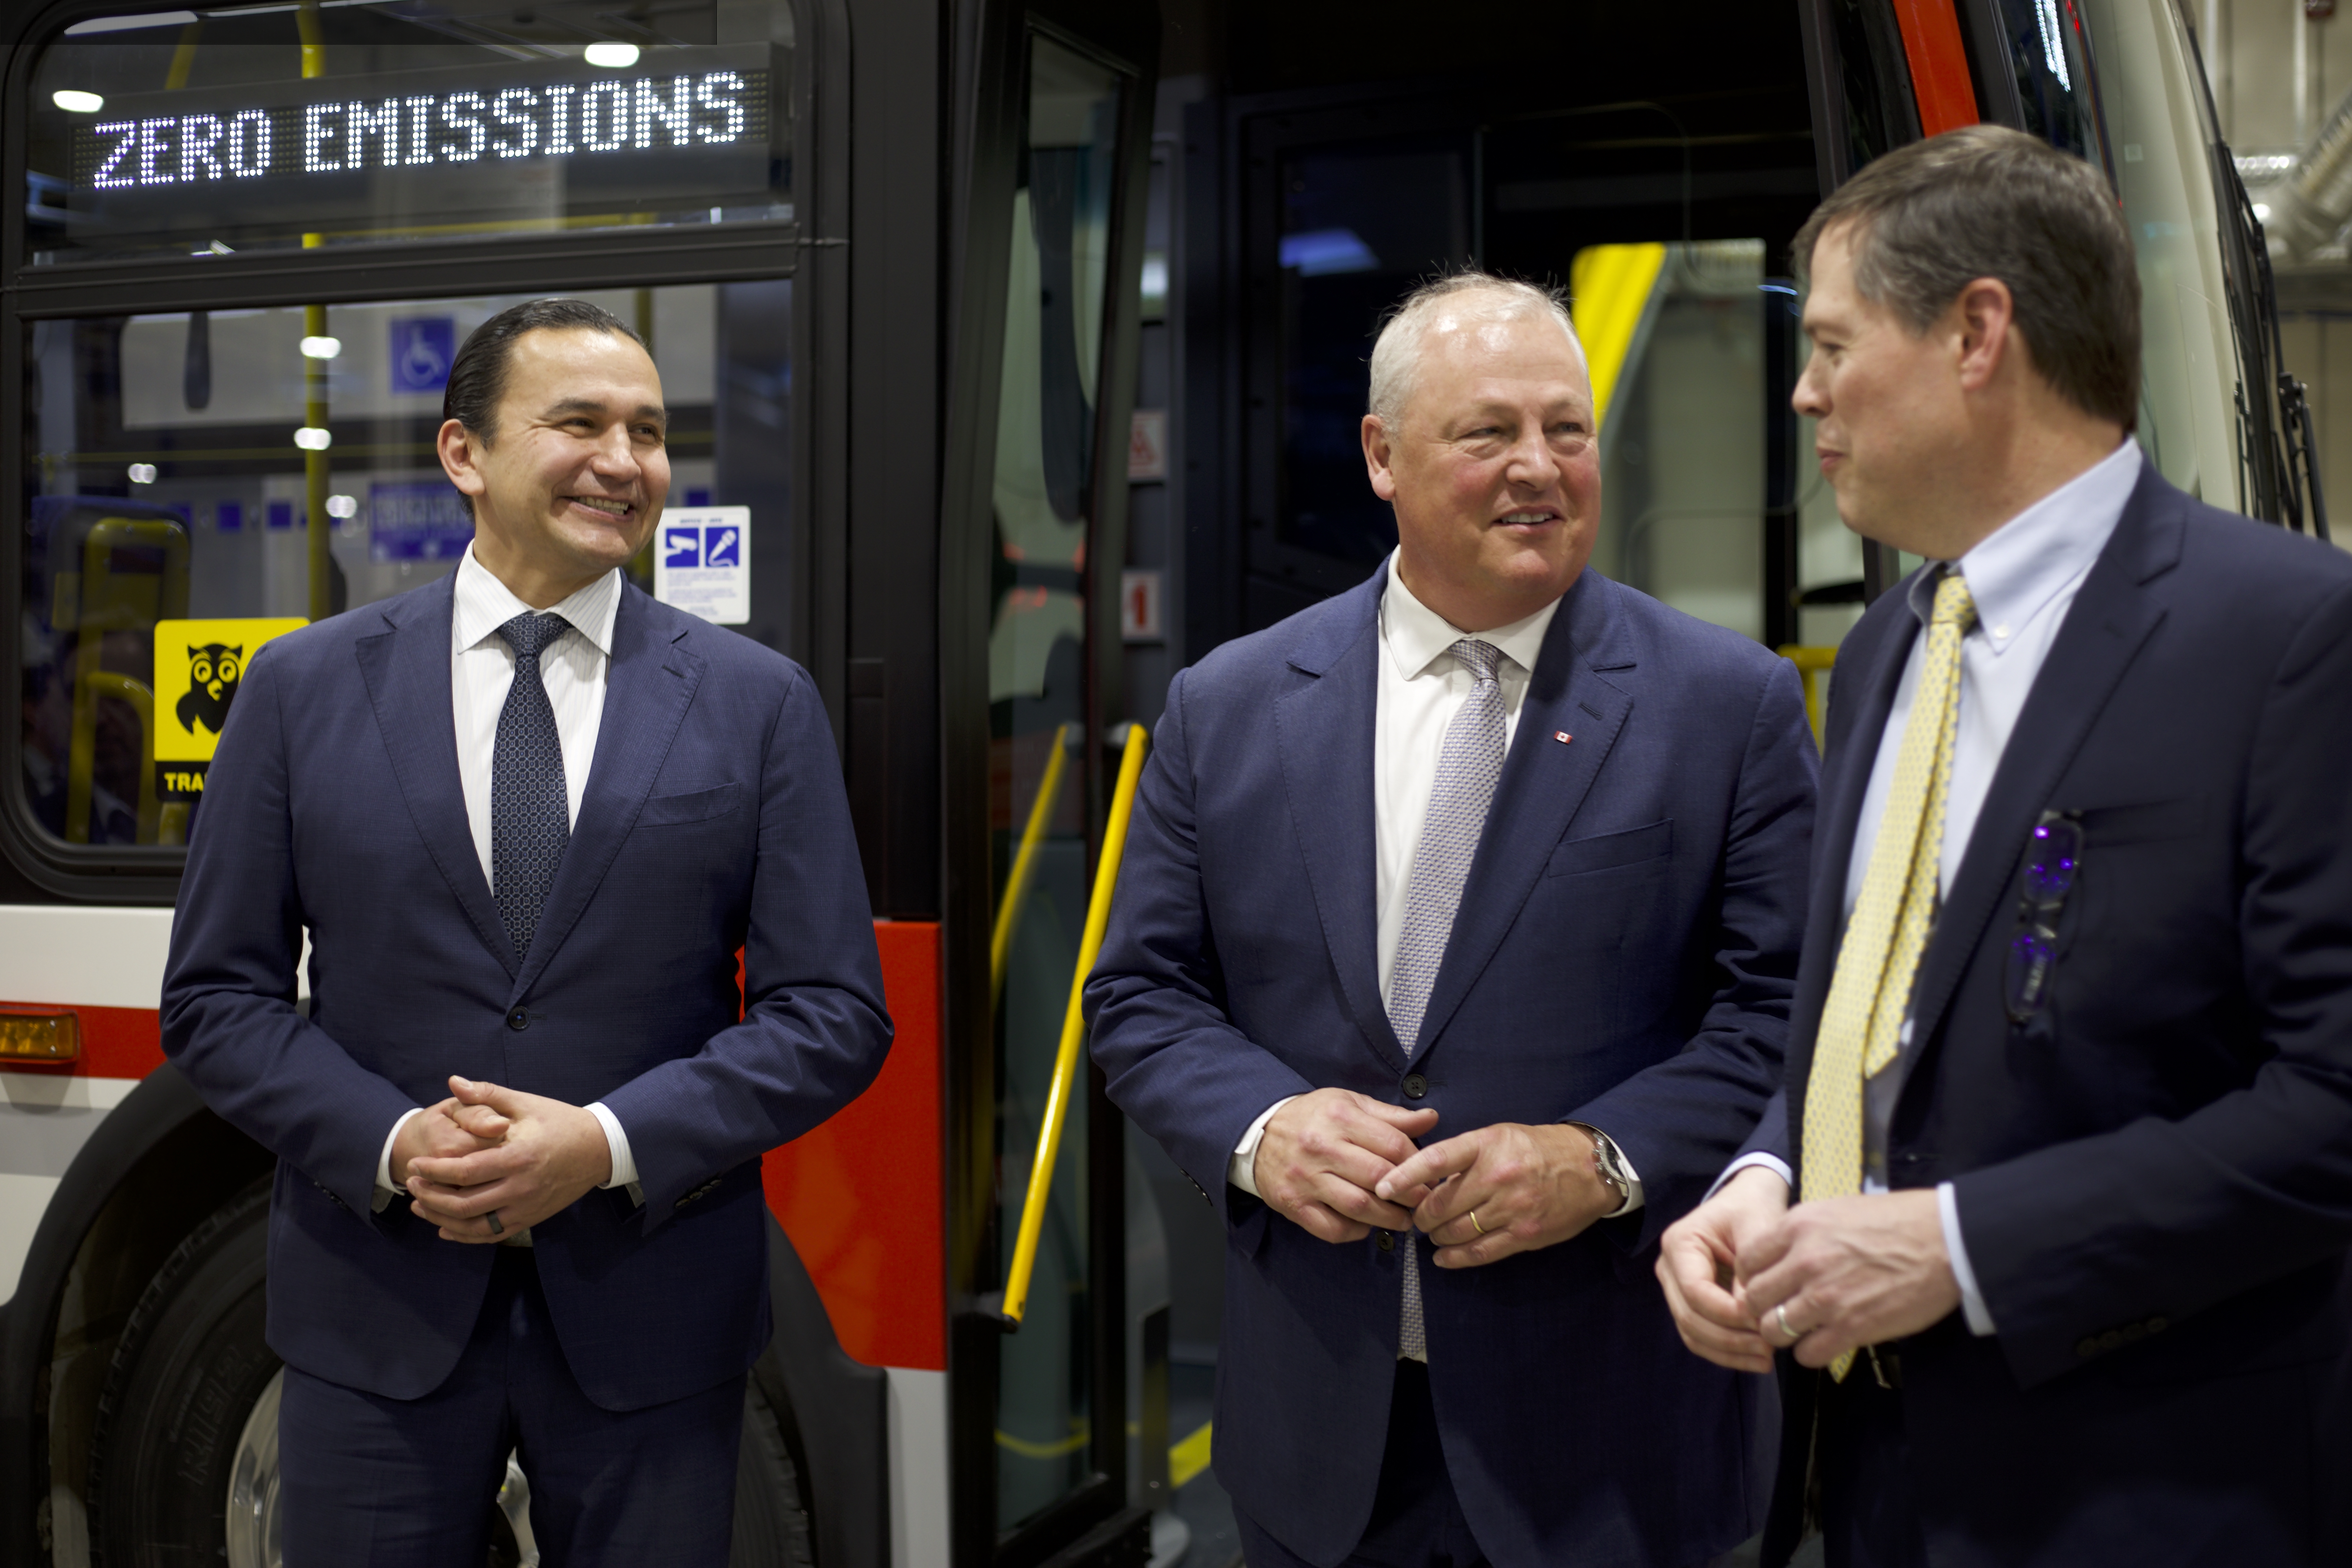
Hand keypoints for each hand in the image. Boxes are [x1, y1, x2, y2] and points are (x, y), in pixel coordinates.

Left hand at [405, 1077, 612, 1243]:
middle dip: (431, 1197)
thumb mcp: (525, 1102)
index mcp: (518, 1157)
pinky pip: (492, 1234)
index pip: (464, 1171)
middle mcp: (521, 1187)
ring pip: (474, 1225)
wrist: (598, 1149)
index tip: (414, 1165)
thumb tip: (453, 1082)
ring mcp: (526, 1207)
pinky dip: (466, 1235)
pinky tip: (446, 1229)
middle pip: (464, 1204)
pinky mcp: (531, 1218)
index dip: (434, 1171)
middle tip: (411, 1184)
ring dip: (442, 1219)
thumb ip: (487, 1094)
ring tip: (421, 1206)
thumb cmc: (559, 1122)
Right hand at [1254, 1088, 1439, 1242]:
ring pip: (1358, 1206)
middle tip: (1423, 1202)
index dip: (1418, 1163)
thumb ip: (1391, 1116)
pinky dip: (1356, 1232)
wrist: (1259, 1133)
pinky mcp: (1294, 1205)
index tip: (1429, 1175)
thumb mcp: (1349, 1104)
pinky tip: (1367, 1225)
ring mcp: (1306, 1179)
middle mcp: (1321, 1148)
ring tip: (1403, 1220)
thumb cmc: (1313, 1118)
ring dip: (1388, 1218)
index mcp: (1339, 1118)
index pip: (1392, 1144)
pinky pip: (1333, 1228)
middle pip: (1378, 1177)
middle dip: (1409, 1194)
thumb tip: (1431, 1119)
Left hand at [1374, 1122, 1613, 1268]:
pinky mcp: (1524, 1236)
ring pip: (1456, 1231)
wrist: (1590, 1167)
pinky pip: (1479, 1252)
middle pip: (1440, 1204)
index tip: (1383, 1187)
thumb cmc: (1536, 1148)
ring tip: (1433, 1233)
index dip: (1405, 1175)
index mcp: (1487, 1145)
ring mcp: (1512, 1208)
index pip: (1436, 1159)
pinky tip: (1443, 1258)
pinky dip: (1455, 1258)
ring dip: (1436, 1236)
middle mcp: (1497, 1176)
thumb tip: (1426, 1179)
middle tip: (1417, 1215)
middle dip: (1421, 1214)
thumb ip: (1463, 1156)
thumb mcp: (1498, 1136)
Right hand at [1657, 1164, 1789, 1372]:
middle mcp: (1669, 1268)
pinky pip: (1700, 1335)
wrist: (1748, 1201)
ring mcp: (1676, 1287)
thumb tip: (1753, 1316)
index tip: (1763, 1322)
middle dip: (1729, 1339)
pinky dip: (1725, 1352)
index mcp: (1679, 1243)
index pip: (1694, 1291)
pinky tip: (1755, 1358)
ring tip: (1767, 1359)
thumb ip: (1751, 1272)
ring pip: (1692, 1332)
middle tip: (1769, 1348)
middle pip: (1689, 1316)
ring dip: (1728, 1352)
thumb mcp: (1757, 1230)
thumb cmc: (1753, 1209)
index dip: (1727, 1314)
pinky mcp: (1690, 1303)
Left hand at [1737, 1190, 1959, 1370]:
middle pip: (1754, 1298)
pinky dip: (1811, 1352)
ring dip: (1785, 1333)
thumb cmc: (1899, 1221)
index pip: (1747, 1260)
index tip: (1765, 1284)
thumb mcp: (1837, 1209)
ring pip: (1774, 1330)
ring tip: (1802, 1329)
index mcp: (1799, 1227)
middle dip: (1763, 1308)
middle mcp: (1805, 1262)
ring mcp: (1826, 1298)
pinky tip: (1825, 1341)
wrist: (1947, 1241)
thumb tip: (1782, 1252)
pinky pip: (1808, 1354)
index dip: (1752, 1277)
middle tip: (1780, 1310)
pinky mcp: (1851, 1328)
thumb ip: (1803, 1232)